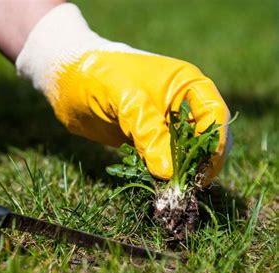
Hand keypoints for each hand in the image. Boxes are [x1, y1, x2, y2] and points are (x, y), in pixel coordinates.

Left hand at [16, 4, 230, 180]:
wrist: (66, 80)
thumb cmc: (97, 76)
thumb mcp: (125, 99)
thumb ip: (148, 131)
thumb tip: (168, 172)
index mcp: (186, 84)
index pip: (214, 117)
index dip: (213, 145)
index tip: (202, 171)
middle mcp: (181, 104)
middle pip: (204, 139)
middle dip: (197, 162)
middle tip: (183, 187)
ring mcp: (163, 123)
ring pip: (183, 152)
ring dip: (178, 171)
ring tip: (167, 188)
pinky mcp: (146, 138)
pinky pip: (161, 159)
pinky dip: (159, 172)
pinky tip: (153, 182)